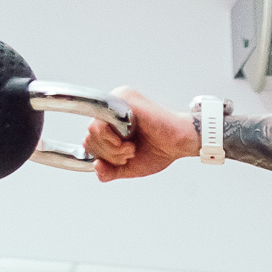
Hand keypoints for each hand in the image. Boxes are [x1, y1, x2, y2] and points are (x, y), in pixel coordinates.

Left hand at [83, 89, 198, 182]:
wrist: (181, 143)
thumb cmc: (161, 151)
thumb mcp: (130, 167)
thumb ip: (110, 171)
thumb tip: (96, 169)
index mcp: (113, 121)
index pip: (91, 140)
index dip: (104, 156)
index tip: (126, 156)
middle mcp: (113, 108)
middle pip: (89, 136)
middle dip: (108, 154)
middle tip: (130, 153)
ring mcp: (117, 101)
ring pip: (92, 131)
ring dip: (112, 150)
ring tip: (131, 149)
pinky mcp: (122, 101)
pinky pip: (100, 124)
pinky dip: (112, 142)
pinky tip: (129, 143)